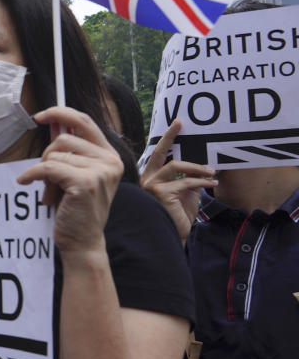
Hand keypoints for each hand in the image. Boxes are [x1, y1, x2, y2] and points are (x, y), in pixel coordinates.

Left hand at [16, 107, 122, 259]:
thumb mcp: (75, 175)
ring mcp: (100, 172)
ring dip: (43, 172)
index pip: (85, 121)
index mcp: (110, 156)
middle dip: (47, 156)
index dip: (60, 113)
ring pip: (54, 155)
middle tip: (47, 178)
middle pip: (64, 139)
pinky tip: (26, 183)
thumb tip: (52, 122)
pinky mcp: (84, 183)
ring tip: (50, 192)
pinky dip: (32, 175)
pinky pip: (47, 168)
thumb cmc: (77, 211)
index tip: (40, 116)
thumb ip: (68, 151)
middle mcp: (110, 161)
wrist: (83, 243)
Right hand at [140, 120, 215, 242]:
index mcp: (151, 177)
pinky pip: (185, 182)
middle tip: (180, 123)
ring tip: (211, 172)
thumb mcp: (186, 193)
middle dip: (169, 136)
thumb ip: (189, 178)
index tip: (177, 124)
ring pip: (176, 166)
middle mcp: (146, 179)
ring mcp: (151, 185)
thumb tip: (201, 165)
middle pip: (159, 153)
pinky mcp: (160, 192)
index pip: (158, 155)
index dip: (167, 138)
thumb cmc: (178, 216)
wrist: (174, 235)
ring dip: (197, 167)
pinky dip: (201, 182)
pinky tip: (212, 184)